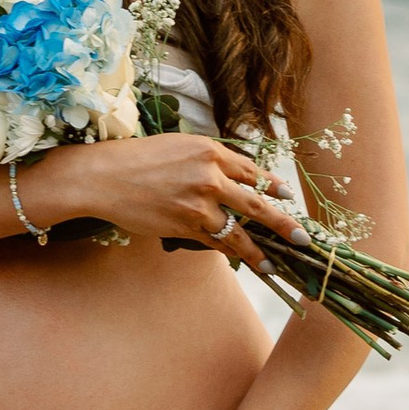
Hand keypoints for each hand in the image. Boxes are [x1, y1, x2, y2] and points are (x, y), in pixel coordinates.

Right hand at [52, 129, 305, 255]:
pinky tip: (242, 261)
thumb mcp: (180, 146)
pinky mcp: (185, 226)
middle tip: (304, 238)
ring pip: (239, 230)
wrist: (104, 176)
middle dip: (284, 223)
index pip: (251, 171)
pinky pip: (214, 242)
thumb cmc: (138, 158)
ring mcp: (199, 204)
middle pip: (257, 203)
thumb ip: (208, 159)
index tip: (287, 195)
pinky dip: (230, 253)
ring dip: (260, 250)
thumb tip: (232, 177)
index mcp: (211, 151)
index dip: (272, 185)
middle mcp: (210, 176)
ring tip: (275, 263)